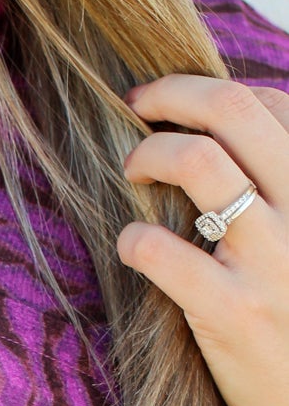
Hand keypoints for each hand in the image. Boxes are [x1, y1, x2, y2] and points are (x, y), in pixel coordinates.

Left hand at [118, 74, 288, 405]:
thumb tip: (216, 144)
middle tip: (137, 105)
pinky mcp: (230, 311)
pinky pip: (163, 251)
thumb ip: (274, 197)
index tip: (173, 104)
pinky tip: (131, 247)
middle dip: (173, 94)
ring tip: (131, 171)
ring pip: (200, 163)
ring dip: (150, 154)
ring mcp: (267, 260)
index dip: (210, 93)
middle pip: (234, 111)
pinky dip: (134, 239)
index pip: (269, 105)